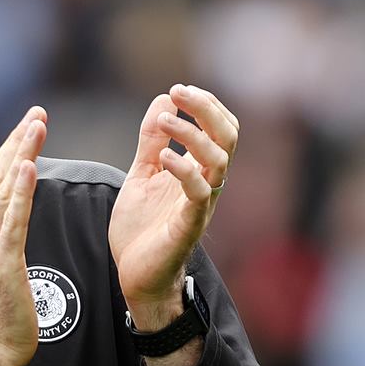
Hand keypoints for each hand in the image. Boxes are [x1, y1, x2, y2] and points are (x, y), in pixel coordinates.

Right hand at [0, 106, 47, 365]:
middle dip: (18, 142)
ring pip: (4, 191)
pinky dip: (19, 191)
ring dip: (21, 155)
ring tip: (36, 125)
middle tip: (38, 112)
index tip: (29, 121)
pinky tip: (27, 166)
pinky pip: (11, 220)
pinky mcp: (1, 262)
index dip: (11, 148)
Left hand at [110, 83, 236, 325]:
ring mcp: (201, 204)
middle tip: (179, 92)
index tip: (178, 90)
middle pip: (228, 136)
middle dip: (206, 108)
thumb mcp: (142, 173)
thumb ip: (151, 141)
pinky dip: (184, 169)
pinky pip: (199, 192)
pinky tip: (164, 157)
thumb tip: (163, 100)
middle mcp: (208, 183)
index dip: (206, 104)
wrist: (136, 276)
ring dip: (192, 133)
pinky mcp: (189, 225)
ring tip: (164, 122)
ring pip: (219, 160)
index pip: (221, 127)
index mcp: (199, 170)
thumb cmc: (142, 228)